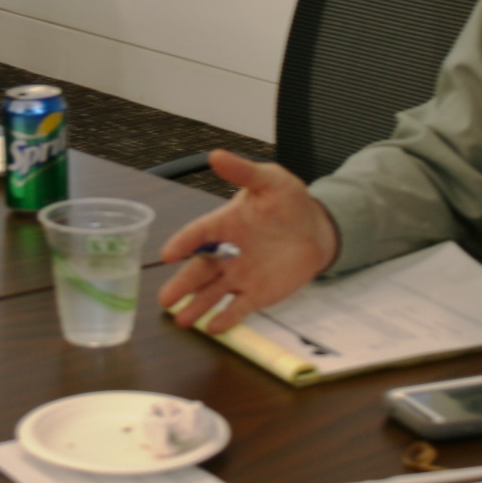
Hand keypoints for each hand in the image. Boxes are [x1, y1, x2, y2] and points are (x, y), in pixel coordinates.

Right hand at [156, 151, 338, 332]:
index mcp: (224, 224)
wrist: (316, 229)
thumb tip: (216, 155)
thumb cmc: (289, 201)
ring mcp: (239, 275)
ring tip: (182, 320)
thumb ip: (243, 172)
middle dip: (182, 286)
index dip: (183, 243)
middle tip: (164, 300)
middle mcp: (226, 252)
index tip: (168, 254)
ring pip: (212, 293)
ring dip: (197, 306)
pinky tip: (214, 327)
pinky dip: (226, 318)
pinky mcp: (256, 293)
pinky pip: (238, 308)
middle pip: (199, 271)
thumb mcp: (270, 181)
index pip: (199, 234)